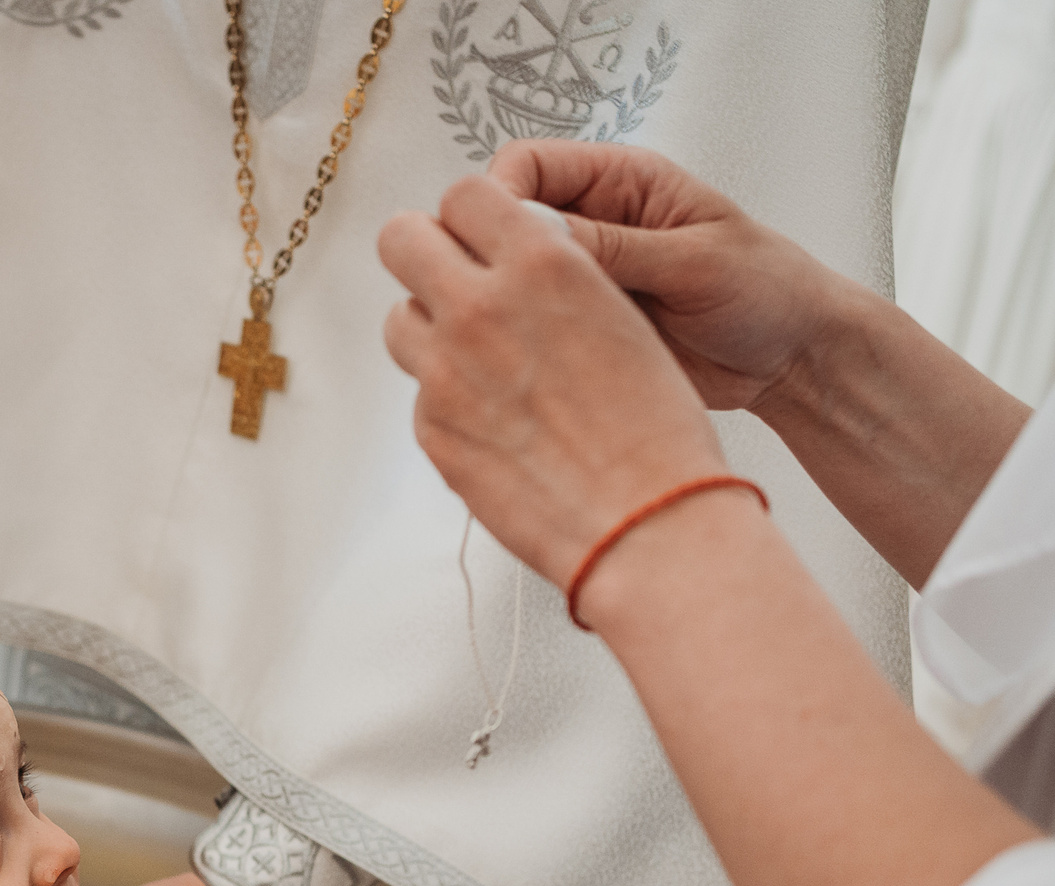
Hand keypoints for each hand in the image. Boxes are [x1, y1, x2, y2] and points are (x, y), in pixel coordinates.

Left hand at [379, 171, 731, 583]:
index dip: (471, 213)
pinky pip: (421, 391)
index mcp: (544, 263)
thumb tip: (511, 252)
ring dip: (430, 326)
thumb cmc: (655, 426)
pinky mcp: (431, 429)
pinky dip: (450, 397)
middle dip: (424, 250)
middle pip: (401, 239)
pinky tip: (501, 422)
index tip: (482, 233)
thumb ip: (554, 273)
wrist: (646, 522)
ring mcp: (444, 371)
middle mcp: (481, 307)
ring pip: (400, 318)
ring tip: (482, 356)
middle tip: (454, 277)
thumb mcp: (620, 312)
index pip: (464, 194)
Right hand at [486, 141, 857, 415]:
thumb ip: (614, 246)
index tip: (495, 239)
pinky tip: (530, 360)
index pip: (528, 166)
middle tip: (499, 294)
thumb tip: (533, 232)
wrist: (791, 358)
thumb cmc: (767, 290)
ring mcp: (581, 278)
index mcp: (622, 181)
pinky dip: (519, 341)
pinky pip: (528, 326)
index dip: (498, 197)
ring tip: (517, 335)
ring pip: (508, 278)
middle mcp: (592, 223)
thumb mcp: (693, 259)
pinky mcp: (579, 326)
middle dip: (491, 253)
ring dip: (504, 303)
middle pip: (503, 221)